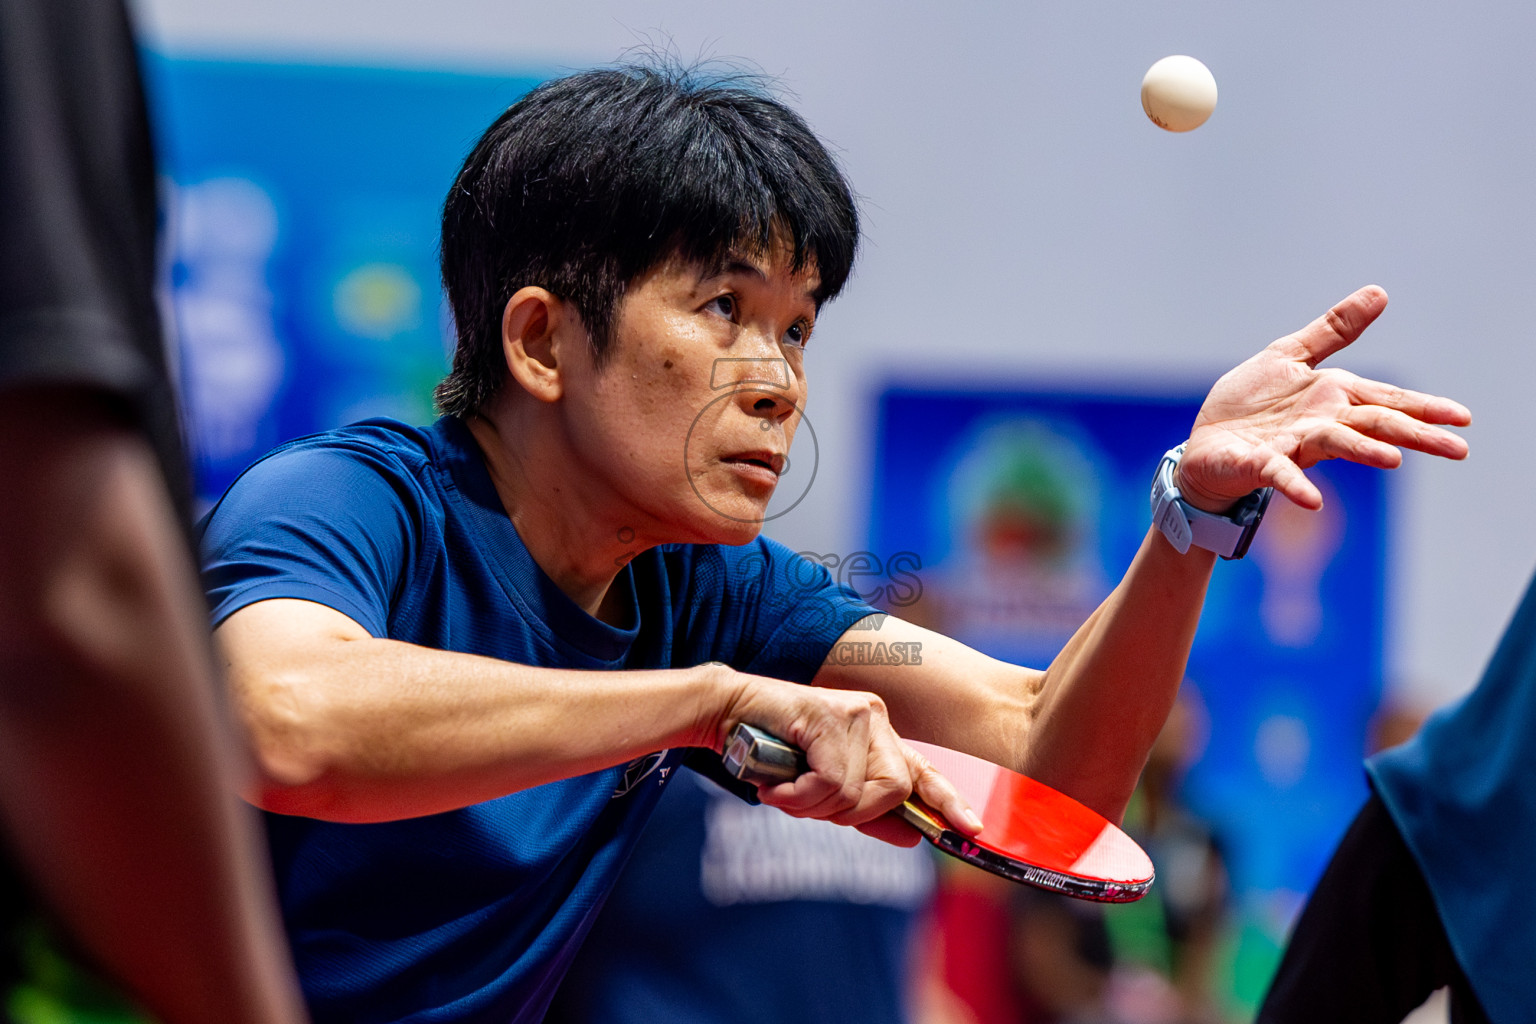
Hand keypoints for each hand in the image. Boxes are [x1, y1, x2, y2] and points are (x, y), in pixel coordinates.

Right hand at [718, 673, 981, 846]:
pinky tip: (776, 786)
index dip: (948, 802)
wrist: (727, 713)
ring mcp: (857, 713)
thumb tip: (912, 837)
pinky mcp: (832, 714)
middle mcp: (876, 719)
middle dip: (851, 814)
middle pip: (894, 790)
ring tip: (784, 791)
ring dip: (814, 806)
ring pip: (859, 792)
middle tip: (808, 805)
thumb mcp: (822, 789)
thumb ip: (864, 811)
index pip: (923, 772)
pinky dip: (799, 796)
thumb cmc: (773, 753)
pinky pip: (832, 781)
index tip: (972, 830)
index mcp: (879, 737)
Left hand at [1178, 286, 1470, 511]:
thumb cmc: (1249, 404)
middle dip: (1415, 434)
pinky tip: (1312, 500)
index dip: (1424, 407)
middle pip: (1374, 425)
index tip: (1463, 418)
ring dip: (1364, 451)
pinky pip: (1280, 474)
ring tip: (1394, 458)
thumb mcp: (1290, 355)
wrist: (1204, 440)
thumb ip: (1333, 331)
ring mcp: (1292, 445)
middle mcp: (1321, 424)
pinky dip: (1296, 485)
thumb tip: (1380, 292)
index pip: (1387, 400)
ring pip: (1336, 445)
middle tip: (1458, 448)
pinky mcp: (1259, 463)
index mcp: (1333, 397)